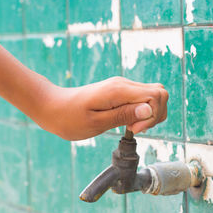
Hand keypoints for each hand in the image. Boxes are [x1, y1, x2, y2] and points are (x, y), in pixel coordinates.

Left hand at [34, 77, 168, 139]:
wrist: (53, 107)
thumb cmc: (69, 118)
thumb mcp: (96, 123)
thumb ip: (123, 115)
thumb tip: (149, 110)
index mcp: (119, 90)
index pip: (156, 95)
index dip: (152, 116)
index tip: (133, 129)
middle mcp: (124, 84)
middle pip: (160, 93)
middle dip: (155, 115)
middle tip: (133, 128)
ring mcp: (122, 86)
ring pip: (154, 95)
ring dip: (149, 114)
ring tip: (130, 126)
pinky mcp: (120, 92)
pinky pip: (142, 98)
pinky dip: (141, 112)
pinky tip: (126, 122)